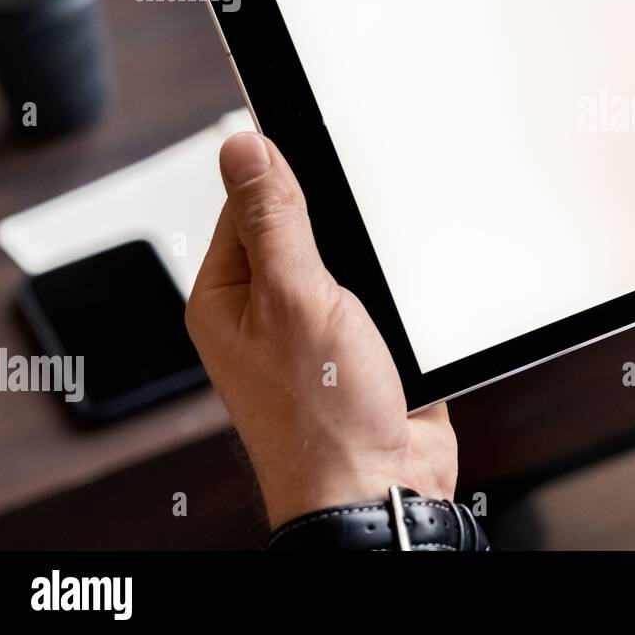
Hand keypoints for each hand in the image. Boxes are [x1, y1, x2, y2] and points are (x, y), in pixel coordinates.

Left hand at [186, 132, 456, 528]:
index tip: (322, 147)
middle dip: (343, 225)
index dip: (285, 174)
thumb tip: (243, 149)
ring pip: (351, 263)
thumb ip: (274, 219)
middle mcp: (266, 314)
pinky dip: (400, 296)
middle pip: (304, 229)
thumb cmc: (322, 416)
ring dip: (376, 266)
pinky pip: (383, 299)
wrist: (379, 486)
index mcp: (227, 297)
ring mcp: (316, 333)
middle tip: (360, 241)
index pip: (248, 205)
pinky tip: (406, 308)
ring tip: (383, 289)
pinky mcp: (363, 349)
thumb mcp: (294, 296)